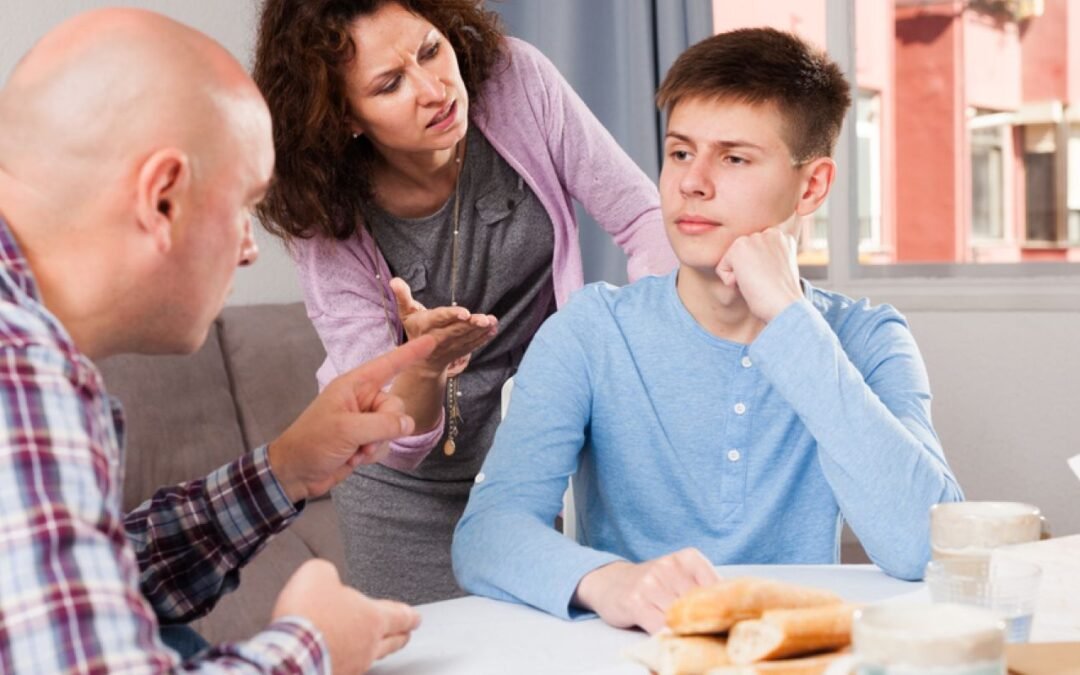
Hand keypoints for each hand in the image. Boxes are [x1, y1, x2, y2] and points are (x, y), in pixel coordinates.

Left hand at [268, 336, 435, 502]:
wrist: (296, 474)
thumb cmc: (312, 443)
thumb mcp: (347, 430)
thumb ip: (382, 424)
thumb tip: (408, 424)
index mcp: (354, 386)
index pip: (389, 365)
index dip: (411, 353)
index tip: (431, 340)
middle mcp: (362, 400)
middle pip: (396, 406)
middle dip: (385, 427)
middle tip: (362, 441)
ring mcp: (365, 421)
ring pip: (394, 428)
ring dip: (377, 444)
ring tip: (354, 452)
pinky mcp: (366, 440)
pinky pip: (386, 443)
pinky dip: (373, 454)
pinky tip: (354, 459)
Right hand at [273, 559, 419, 672]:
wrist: (288, 651)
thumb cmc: (307, 615)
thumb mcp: (318, 574)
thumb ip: (328, 573)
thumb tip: (326, 576)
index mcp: (373, 618)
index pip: (401, 616)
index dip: (410, 616)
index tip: (416, 618)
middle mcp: (368, 645)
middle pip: (392, 642)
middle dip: (400, 636)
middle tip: (405, 634)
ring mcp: (352, 665)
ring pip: (371, 657)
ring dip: (374, 649)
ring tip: (374, 647)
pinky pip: (348, 667)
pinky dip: (347, 660)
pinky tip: (340, 656)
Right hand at [391, 277, 496, 376]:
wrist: (420, 361)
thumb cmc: (415, 330)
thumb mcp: (406, 313)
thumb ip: (402, 296)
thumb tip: (394, 280)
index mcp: (426, 325)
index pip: (440, 319)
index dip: (452, 315)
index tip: (465, 313)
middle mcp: (438, 337)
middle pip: (456, 330)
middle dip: (471, 324)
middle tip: (485, 319)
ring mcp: (450, 346)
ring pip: (467, 338)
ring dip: (481, 330)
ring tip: (492, 321)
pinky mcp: (459, 351)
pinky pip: (472, 345)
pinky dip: (483, 338)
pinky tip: (493, 330)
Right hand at [572, 548, 719, 632]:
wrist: (610, 582)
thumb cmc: (652, 585)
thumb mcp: (681, 577)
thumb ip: (703, 590)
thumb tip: (733, 614)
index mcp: (690, 558)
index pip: (719, 589)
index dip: (724, 611)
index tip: (728, 624)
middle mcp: (670, 566)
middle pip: (700, 605)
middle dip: (705, 623)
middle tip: (710, 636)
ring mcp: (652, 583)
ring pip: (681, 618)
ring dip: (686, 632)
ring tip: (687, 637)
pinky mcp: (636, 602)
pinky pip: (661, 627)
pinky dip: (669, 636)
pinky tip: (670, 638)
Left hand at [715, 227, 802, 322]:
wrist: (785, 304)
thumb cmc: (782, 295)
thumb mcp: (779, 268)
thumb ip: (767, 257)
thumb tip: (750, 262)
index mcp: (781, 237)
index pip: (754, 252)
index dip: (758, 270)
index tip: (772, 279)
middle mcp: (768, 232)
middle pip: (741, 255)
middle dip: (748, 271)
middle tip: (765, 281)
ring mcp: (754, 238)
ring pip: (731, 261)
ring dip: (740, 276)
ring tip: (758, 282)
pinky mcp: (739, 247)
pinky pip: (721, 269)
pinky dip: (730, 282)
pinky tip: (749, 283)